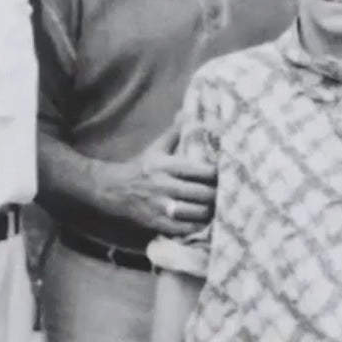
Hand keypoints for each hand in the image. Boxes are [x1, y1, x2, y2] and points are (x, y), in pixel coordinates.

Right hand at [101, 124, 216, 235]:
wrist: (113, 189)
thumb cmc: (141, 167)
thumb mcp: (157, 147)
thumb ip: (175, 132)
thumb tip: (188, 113)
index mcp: (168, 166)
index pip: (202, 171)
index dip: (219, 175)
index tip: (228, 175)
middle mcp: (165, 186)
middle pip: (202, 193)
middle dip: (218, 195)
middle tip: (227, 194)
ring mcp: (161, 206)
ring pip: (196, 212)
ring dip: (210, 212)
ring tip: (218, 208)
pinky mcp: (157, 223)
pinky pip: (184, 229)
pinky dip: (197, 227)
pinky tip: (204, 222)